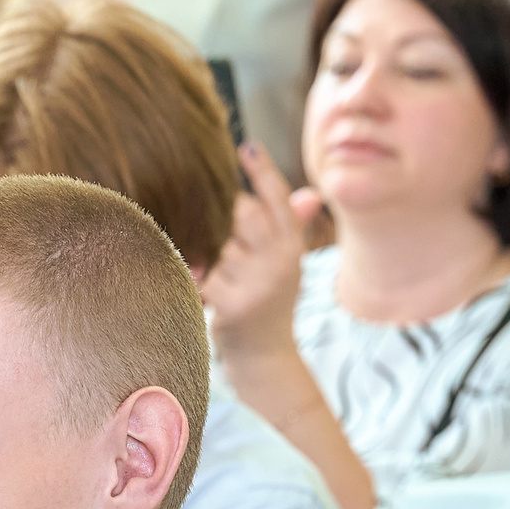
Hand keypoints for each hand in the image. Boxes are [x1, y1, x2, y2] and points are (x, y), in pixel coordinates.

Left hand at [201, 144, 319, 366]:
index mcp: (292, 248)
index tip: (246, 146)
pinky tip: (205, 294)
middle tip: (208, 227)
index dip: (263, 172)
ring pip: (218, 247)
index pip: (278, 201)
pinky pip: (205, 275)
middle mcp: (281, 262)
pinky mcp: (236, 305)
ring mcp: (260, 284)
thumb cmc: (268, 308)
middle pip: (241, 216)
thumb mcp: (286, 268)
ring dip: (207, 258)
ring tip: (214, 278)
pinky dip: (198, 281)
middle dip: (221, 219)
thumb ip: (291, 230)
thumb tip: (311, 194)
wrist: (265, 362)